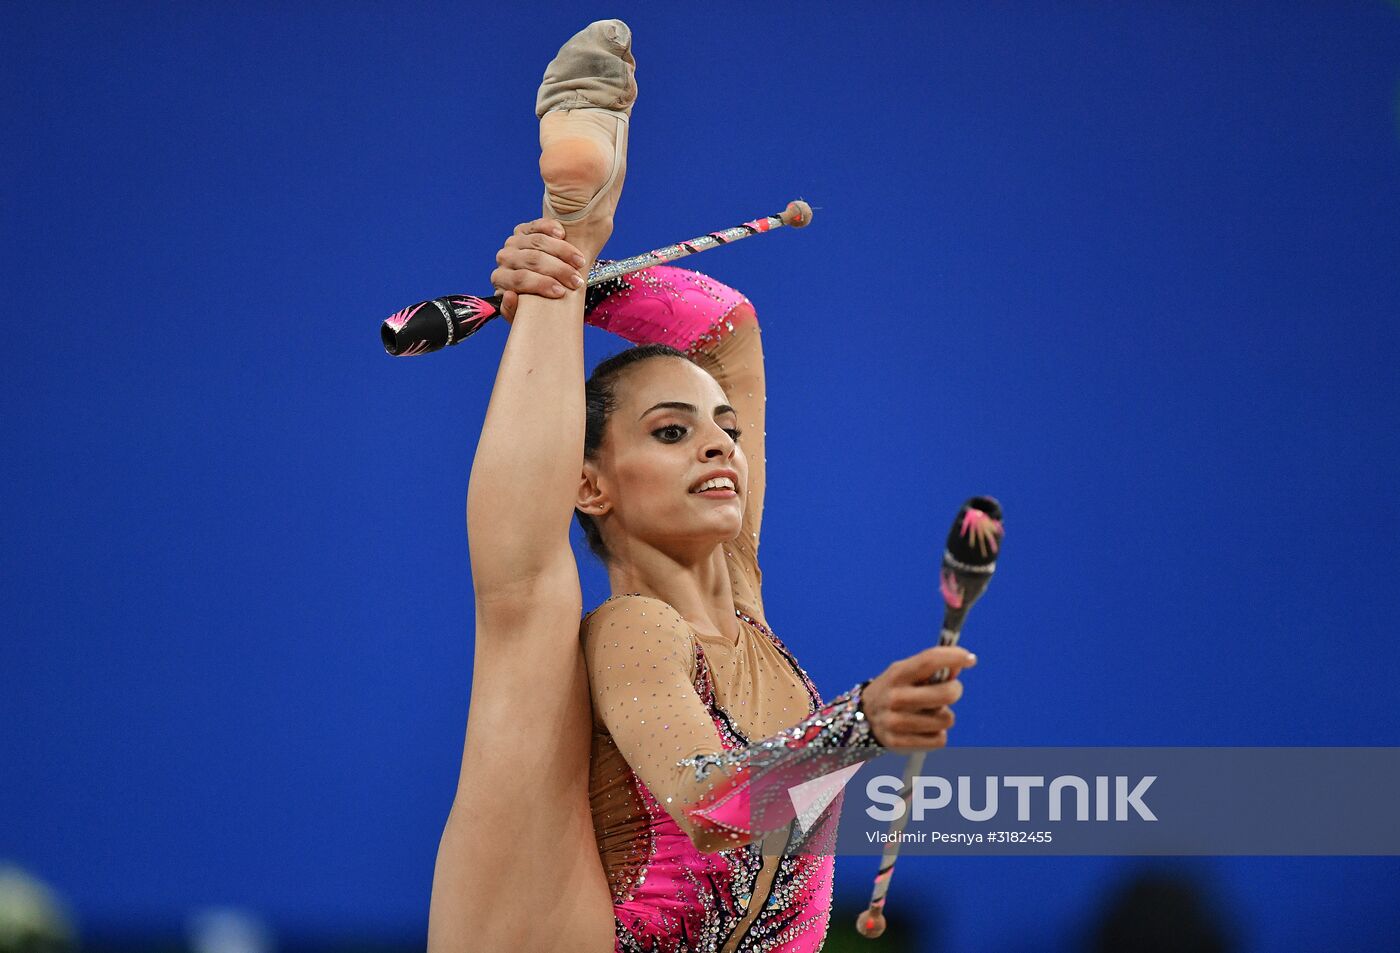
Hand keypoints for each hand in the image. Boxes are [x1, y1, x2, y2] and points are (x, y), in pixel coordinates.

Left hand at [489, 218, 587, 321]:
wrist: (541, 285)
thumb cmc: (532, 303)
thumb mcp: (523, 314)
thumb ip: (513, 312)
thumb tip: (510, 296)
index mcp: (501, 279)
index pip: (520, 279)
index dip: (541, 285)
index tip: (562, 292)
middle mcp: (505, 258)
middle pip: (532, 259)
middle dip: (558, 270)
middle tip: (577, 281)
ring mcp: (514, 242)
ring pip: (538, 242)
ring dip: (563, 252)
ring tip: (581, 262)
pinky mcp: (525, 229)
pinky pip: (538, 225)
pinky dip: (550, 228)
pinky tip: (563, 234)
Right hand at [860, 646, 975, 753]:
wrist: (864, 718)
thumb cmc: (896, 690)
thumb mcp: (906, 673)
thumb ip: (932, 668)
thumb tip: (963, 662)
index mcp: (897, 674)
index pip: (929, 660)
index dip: (953, 656)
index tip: (971, 659)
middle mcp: (895, 697)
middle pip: (946, 694)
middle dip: (955, 690)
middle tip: (950, 691)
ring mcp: (895, 722)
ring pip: (947, 719)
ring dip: (945, 716)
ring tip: (930, 713)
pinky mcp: (899, 743)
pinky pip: (940, 740)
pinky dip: (937, 734)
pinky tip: (924, 729)